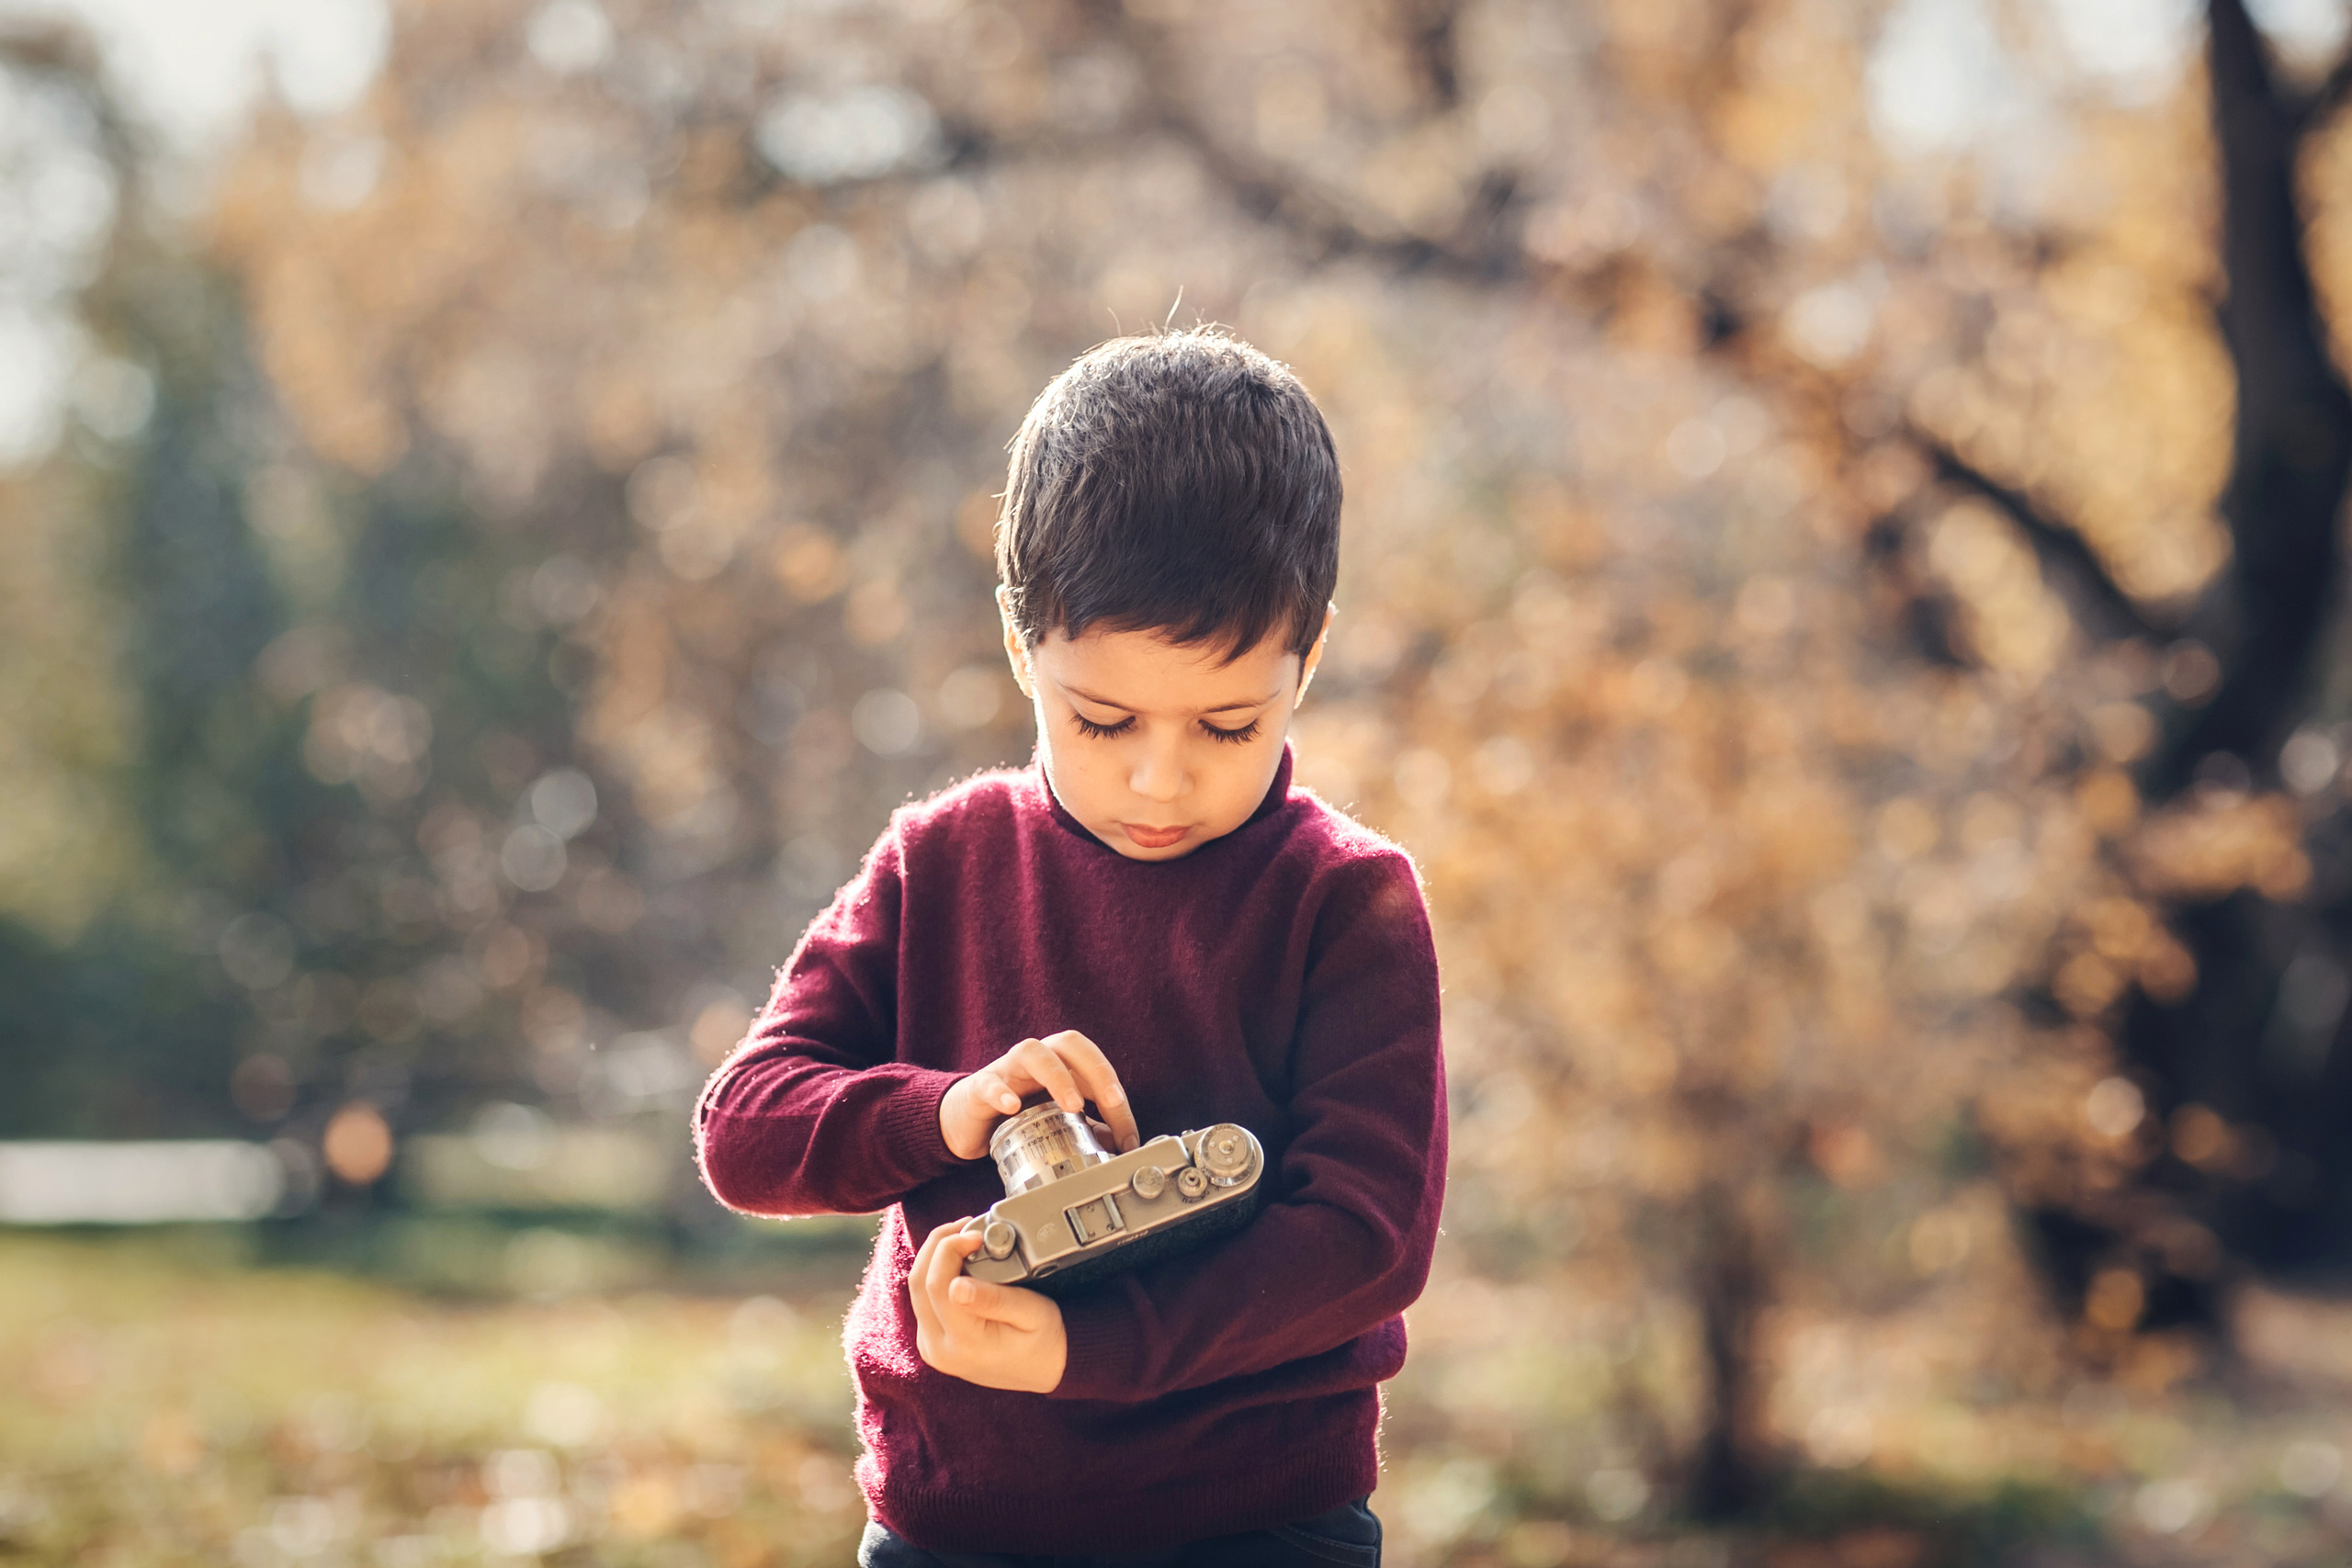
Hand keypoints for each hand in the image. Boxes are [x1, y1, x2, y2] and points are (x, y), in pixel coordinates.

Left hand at [908, 1220, 1066, 1391]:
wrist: (1043, 1369)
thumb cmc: (1044, 1340)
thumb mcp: (1032, 1313)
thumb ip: (995, 1299)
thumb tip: (955, 1286)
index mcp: (964, 1344)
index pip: (937, 1285)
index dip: (950, 1249)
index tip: (976, 1234)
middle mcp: (939, 1349)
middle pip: (919, 1283)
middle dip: (939, 1245)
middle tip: (966, 1227)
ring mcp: (931, 1346)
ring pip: (916, 1288)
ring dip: (935, 1256)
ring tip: (964, 1238)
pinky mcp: (930, 1339)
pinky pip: (923, 1298)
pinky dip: (936, 1272)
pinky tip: (959, 1260)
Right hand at [938, 1030, 1140, 1160]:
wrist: (967, 1119)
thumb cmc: (1016, 1112)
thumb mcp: (1057, 1119)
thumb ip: (1088, 1127)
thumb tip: (1120, 1144)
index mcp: (1061, 1063)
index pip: (1096, 1068)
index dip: (1117, 1097)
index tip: (1128, 1135)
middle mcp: (1037, 1058)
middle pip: (1070, 1043)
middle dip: (1097, 1071)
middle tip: (1112, 1103)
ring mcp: (1007, 1069)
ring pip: (1033, 1052)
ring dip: (1058, 1077)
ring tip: (1073, 1106)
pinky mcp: (979, 1087)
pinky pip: (989, 1083)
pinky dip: (1002, 1092)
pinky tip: (1012, 1108)